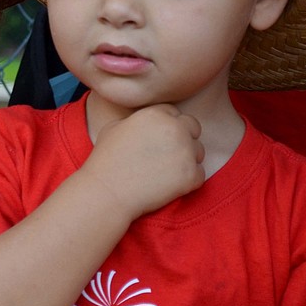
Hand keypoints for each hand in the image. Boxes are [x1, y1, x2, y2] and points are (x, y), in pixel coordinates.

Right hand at [82, 104, 204, 222]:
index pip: (174, 113)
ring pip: (198, 151)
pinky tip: (168, 185)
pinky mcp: (191, 175)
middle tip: (166, 155)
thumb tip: (148, 124)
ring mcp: (185, 151)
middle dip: (184, 138)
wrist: (107, 192)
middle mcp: (175, 128)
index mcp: (156, 114)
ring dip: (187, 160)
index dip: (166, 126)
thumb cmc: (106, 160)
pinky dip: (188, 181)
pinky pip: (200, 175)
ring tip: (164, 172)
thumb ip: (138, 119)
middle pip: (193, 127)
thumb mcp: (114, 127)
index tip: (156, 141)